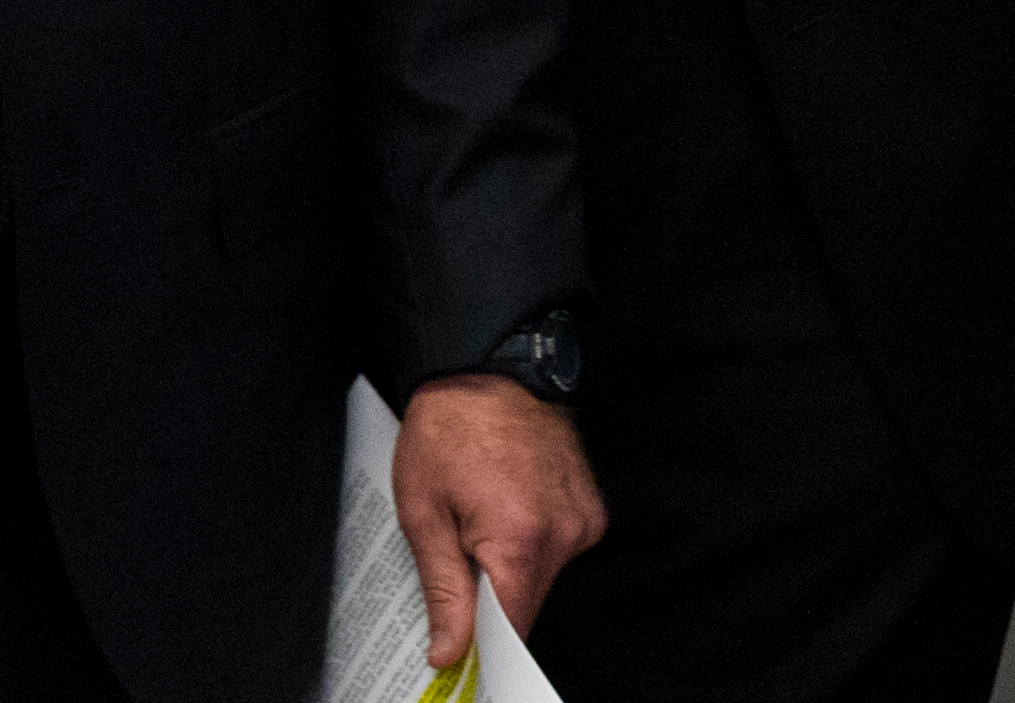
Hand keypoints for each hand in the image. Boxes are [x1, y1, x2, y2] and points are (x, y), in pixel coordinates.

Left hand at [392, 372, 605, 670]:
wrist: (485, 365)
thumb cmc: (448, 427)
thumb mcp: (423, 512)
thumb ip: (443, 590)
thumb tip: (451, 650)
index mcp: (520, 538)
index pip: (511, 627)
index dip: (481, 640)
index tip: (459, 642)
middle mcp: (564, 533)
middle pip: (528, 603)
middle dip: (490, 594)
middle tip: (457, 552)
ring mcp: (584, 519)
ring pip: (542, 576)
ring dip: (511, 564)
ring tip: (481, 515)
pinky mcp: (592, 507)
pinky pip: (560, 548)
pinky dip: (532, 540)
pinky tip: (507, 504)